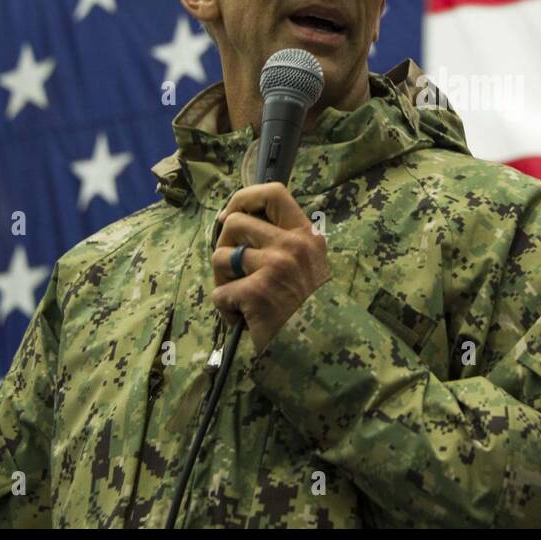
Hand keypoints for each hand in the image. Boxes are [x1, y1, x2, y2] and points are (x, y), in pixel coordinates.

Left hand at [210, 182, 330, 351]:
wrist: (320, 347)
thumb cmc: (308, 307)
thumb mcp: (308, 263)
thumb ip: (282, 240)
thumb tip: (233, 220)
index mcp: (305, 235)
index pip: (272, 192)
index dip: (243, 198)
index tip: (229, 216)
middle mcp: (292, 245)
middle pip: (234, 223)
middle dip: (224, 247)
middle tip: (234, 271)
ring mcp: (274, 267)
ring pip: (220, 256)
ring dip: (222, 279)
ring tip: (240, 298)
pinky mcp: (255, 292)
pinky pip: (219, 293)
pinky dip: (226, 309)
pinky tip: (244, 319)